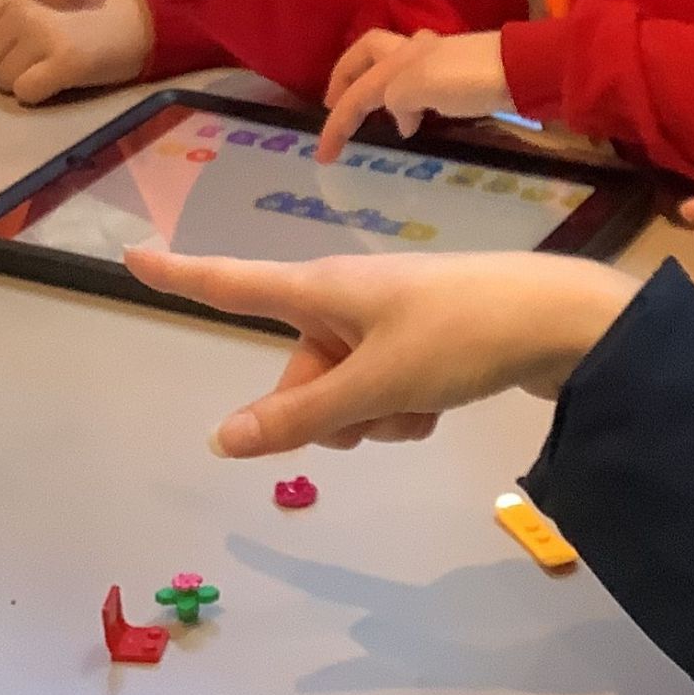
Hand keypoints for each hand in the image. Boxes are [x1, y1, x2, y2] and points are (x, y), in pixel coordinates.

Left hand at [0, 0, 152, 103]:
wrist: (150, 16)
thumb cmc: (97, 8)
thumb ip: (7, 17)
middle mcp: (22, 10)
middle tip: (24, 69)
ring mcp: (41, 36)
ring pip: (2, 81)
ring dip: (18, 84)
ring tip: (48, 69)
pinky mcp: (63, 62)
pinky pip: (26, 94)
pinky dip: (37, 95)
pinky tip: (59, 80)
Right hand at [125, 247, 640, 456]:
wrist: (563, 321)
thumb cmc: (459, 336)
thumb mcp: (373, 385)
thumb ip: (298, 417)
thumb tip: (221, 439)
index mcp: (322, 290)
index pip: (233, 286)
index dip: (181, 276)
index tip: (131, 255)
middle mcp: (347, 299)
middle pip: (300, 373)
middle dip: (326, 411)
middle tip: (379, 412)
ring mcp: (389, 321)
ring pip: (347, 393)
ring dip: (374, 416)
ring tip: (421, 402)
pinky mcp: (427, 342)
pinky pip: (388, 393)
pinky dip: (407, 408)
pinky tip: (444, 404)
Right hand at [318, 29, 512, 158]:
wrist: (523, 71)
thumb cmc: (471, 79)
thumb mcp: (422, 89)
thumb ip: (397, 99)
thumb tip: (400, 116)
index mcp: (398, 57)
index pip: (357, 91)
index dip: (336, 122)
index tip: (323, 156)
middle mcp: (411, 51)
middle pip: (365, 56)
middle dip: (345, 79)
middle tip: (334, 105)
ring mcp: (435, 60)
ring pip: (390, 68)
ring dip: (374, 89)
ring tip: (372, 119)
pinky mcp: (455, 74)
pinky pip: (414, 83)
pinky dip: (403, 99)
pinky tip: (413, 119)